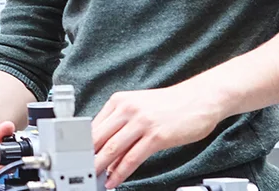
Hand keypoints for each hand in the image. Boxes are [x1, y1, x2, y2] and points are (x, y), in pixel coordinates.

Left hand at [91, 84, 226, 188]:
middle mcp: (127, 109)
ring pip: (112, 149)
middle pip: (98, 138)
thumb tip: (106, 146)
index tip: (77, 157)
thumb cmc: (171, 104)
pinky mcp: (156, 136)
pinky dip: (120, 172)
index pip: (93, 125)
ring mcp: (141, 122)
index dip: (83, 145)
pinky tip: (114, 180)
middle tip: (79, 171)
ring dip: (100, 167)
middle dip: (87, 157)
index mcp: (119, 101)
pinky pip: (132, 158)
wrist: (201, 98)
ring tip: (93, 178)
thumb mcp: (140, 106)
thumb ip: (122, 123)